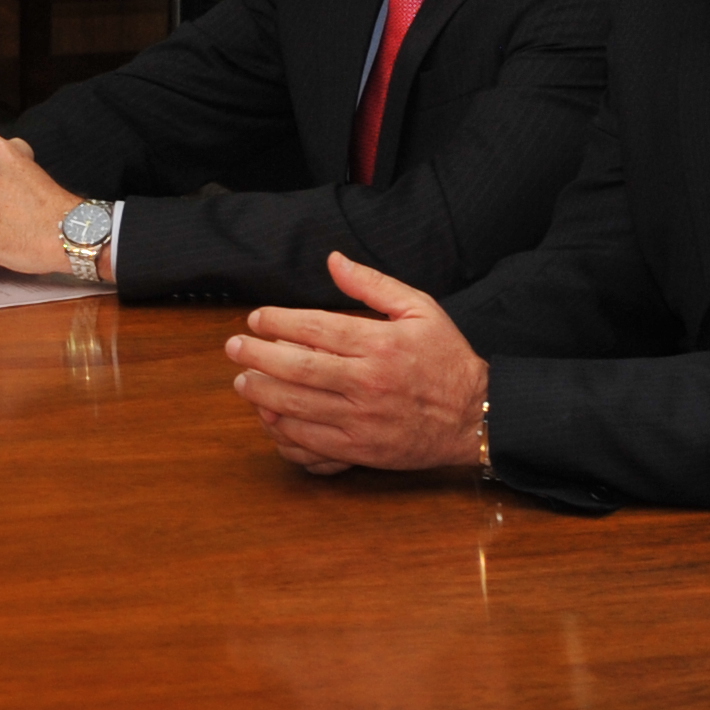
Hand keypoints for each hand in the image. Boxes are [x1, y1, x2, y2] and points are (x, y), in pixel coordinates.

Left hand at [224, 253, 490, 474]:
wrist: (475, 417)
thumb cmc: (447, 359)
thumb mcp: (420, 309)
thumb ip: (373, 285)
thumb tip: (333, 260)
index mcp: (379, 344)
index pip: (314, 328)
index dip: (277, 322)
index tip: (256, 319)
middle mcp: (367, 381)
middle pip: (297, 366)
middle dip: (256, 355)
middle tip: (233, 348)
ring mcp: (362, 418)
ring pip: (297, 405)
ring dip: (262, 392)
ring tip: (242, 381)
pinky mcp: (361, 449)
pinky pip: (311, 440)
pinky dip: (283, 428)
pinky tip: (270, 415)